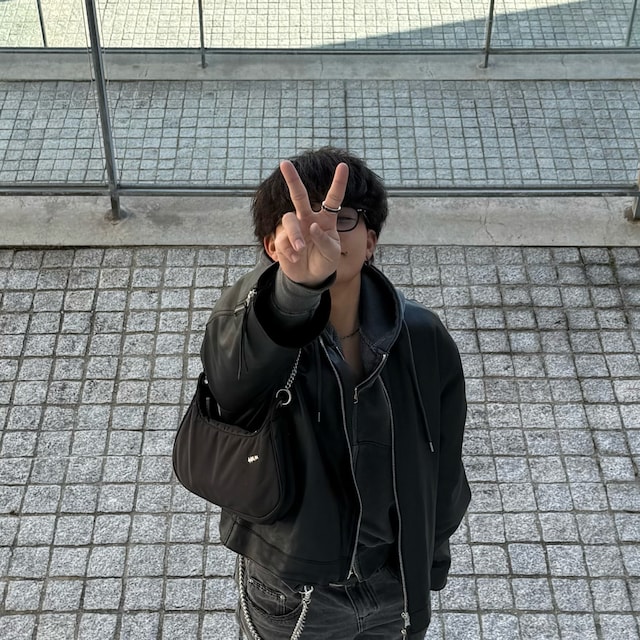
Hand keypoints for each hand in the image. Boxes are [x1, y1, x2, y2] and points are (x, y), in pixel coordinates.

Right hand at [272, 160, 348, 286]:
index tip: (343, 166)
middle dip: (292, 179)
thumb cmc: (324, 262)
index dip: (338, 183)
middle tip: (285, 163)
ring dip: (295, 234)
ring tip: (300, 248)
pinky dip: (290, 251)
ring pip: (289, 219)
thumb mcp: (332, 254)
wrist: (310, 278)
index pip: (333, 199)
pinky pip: (282, 239)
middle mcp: (308, 219)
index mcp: (326, 220)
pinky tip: (296, 259)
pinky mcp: (282, 238)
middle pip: (299, 196)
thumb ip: (325, 240)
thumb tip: (312, 226)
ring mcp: (294, 228)